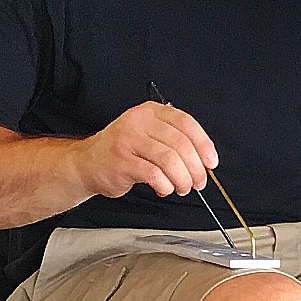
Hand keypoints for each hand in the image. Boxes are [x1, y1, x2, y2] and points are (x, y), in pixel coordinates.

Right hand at [77, 101, 218, 199]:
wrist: (89, 163)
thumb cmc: (124, 151)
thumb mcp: (150, 136)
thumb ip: (175, 141)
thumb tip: (205, 160)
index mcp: (151, 111)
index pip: (186, 123)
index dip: (203, 144)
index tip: (211, 162)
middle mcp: (139, 121)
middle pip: (180, 144)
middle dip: (195, 168)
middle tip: (198, 183)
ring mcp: (128, 140)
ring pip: (169, 160)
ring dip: (182, 179)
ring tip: (182, 188)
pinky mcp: (121, 161)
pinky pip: (154, 175)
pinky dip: (165, 186)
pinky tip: (164, 188)